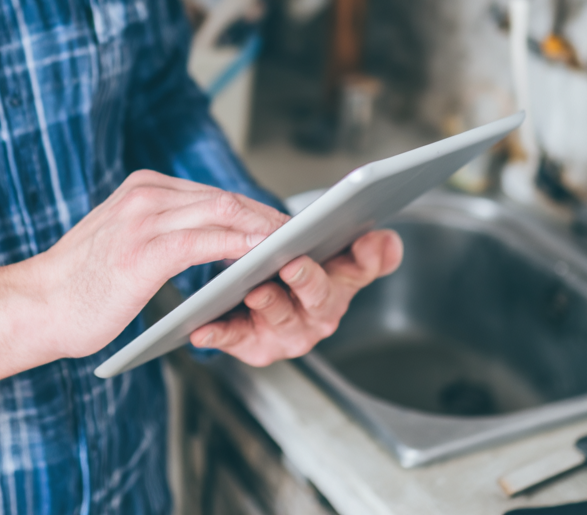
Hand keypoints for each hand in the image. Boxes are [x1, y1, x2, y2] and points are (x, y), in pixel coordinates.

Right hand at [0, 170, 288, 384]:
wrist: (34, 306)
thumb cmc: (80, 286)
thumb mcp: (124, 243)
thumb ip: (164, 231)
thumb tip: (213, 239)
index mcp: (143, 189)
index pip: (214, 193)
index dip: (255, 209)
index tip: (284, 226)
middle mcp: (146, 194)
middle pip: (226, 198)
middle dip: (269, 217)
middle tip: (305, 237)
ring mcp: (144, 218)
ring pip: (224, 213)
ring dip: (265, 231)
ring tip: (295, 248)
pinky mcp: (145, 249)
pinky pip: (208, 241)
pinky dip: (242, 247)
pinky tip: (262, 260)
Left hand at [189, 229, 402, 366]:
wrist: (268, 295)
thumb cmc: (303, 276)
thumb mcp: (337, 260)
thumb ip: (367, 251)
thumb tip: (384, 241)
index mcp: (341, 288)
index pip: (360, 270)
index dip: (365, 257)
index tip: (363, 239)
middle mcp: (317, 317)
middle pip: (318, 298)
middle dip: (307, 281)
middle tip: (294, 263)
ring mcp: (285, 334)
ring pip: (279, 319)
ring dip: (268, 305)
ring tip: (254, 292)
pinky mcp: (252, 346)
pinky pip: (235, 339)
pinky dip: (219, 335)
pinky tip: (202, 329)